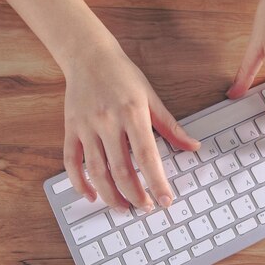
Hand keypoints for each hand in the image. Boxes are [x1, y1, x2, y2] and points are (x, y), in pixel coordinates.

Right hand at [63, 39, 200, 212]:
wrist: (88, 55)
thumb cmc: (122, 75)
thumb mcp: (151, 97)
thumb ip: (171, 126)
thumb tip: (193, 147)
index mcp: (132, 113)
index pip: (147, 156)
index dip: (156, 182)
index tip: (165, 200)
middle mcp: (108, 122)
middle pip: (121, 169)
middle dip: (135, 195)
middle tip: (145, 208)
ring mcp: (87, 127)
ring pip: (96, 171)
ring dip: (110, 195)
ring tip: (123, 208)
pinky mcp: (71, 129)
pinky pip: (72, 162)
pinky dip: (79, 182)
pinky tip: (91, 195)